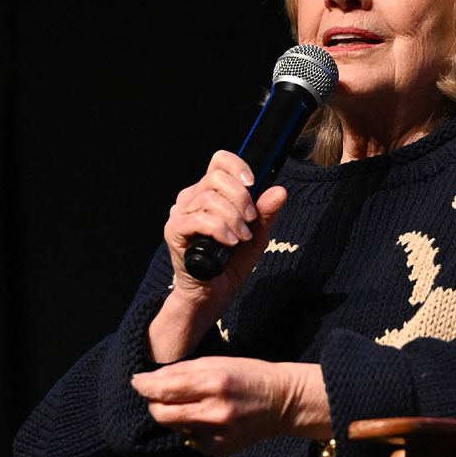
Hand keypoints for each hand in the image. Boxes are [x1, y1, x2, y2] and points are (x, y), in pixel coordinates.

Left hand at [131, 357, 330, 456]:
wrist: (283, 401)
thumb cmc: (249, 375)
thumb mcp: (217, 362)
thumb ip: (182, 371)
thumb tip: (148, 380)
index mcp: (215, 383)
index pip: (165, 389)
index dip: (145, 385)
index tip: (137, 381)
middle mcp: (215, 412)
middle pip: (162, 414)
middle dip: (154, 403)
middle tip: (158, 394)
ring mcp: (218, 434)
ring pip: (173, 428)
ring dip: (172, 415)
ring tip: (190, 403)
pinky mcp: (219, 450)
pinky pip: (189, 439)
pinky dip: (190, 428)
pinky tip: (206, 418)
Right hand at [149, 151, 287, 361]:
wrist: (212, 294)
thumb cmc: (231, 263)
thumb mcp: (256, 236)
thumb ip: (266, 213)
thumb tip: (280, 190)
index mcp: (210, 192)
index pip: (220, 162)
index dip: (237, 166)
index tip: (253, 183)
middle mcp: (192, 198)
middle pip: (216, 177)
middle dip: (241, 197)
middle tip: (251, 220)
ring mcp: (181, 213)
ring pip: (209, 198)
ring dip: (233, 218)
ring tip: (242, 238)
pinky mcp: (174, 231)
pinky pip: (198, 220)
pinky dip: (220, 229)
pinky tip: (230, 242)